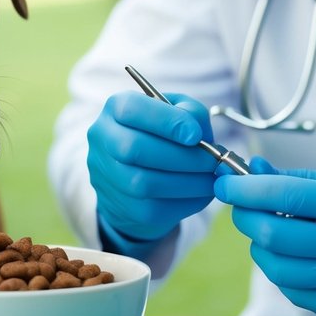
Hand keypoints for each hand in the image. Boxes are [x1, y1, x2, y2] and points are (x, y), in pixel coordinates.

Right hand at [87, 91, 217, 250]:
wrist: (138, 174)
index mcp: (115, 109)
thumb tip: (200, 135)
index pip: (132, 109)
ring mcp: (109, 175)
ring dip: (188, 181)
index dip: (167, 122)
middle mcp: (103, 139)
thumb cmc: (162, 134)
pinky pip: (155, 207)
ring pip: (144, 182)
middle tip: (212, 160)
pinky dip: (186, 200)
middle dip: (182, 156)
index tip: (196, 135)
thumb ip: (191, 112)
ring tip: (211, 177)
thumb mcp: (177, 112)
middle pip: (135, 148)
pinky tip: (200, 191)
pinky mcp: (123, 205)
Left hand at [214, 158, 315, 315]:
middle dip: (246, 217)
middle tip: (241, 208)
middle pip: (274, 233)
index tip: (224, 183)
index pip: (287, 194)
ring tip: (268, 235)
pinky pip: (295, 293)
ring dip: (260, 248)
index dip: (246, 188)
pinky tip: (294, 261)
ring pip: (277, 268)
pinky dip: (283, 275)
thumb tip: (253, 170)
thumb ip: (304, 179)